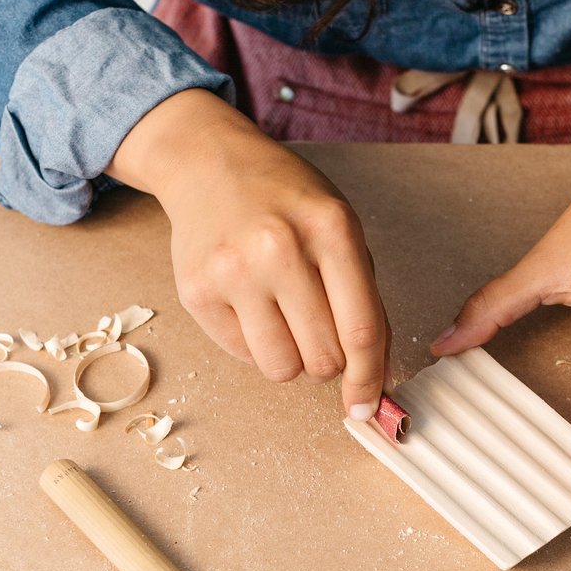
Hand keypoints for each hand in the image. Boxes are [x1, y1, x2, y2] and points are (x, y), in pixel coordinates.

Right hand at [107, 90, 390, 417]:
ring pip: (281, 368)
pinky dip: (257, 345)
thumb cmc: (285, 200)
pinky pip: (244, 356)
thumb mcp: (339, 226)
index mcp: (330, 229)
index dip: (369, 378)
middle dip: (329, 362)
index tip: (368, 405)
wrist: (209, 165)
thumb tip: (375, 374)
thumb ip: (362, 296)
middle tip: (320, 334)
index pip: (361, 330)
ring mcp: (232, 271)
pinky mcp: (196, 291)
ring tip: (286, 320)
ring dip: (293, 359)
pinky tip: (253, 306)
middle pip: (323, 357)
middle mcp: (278, 249)